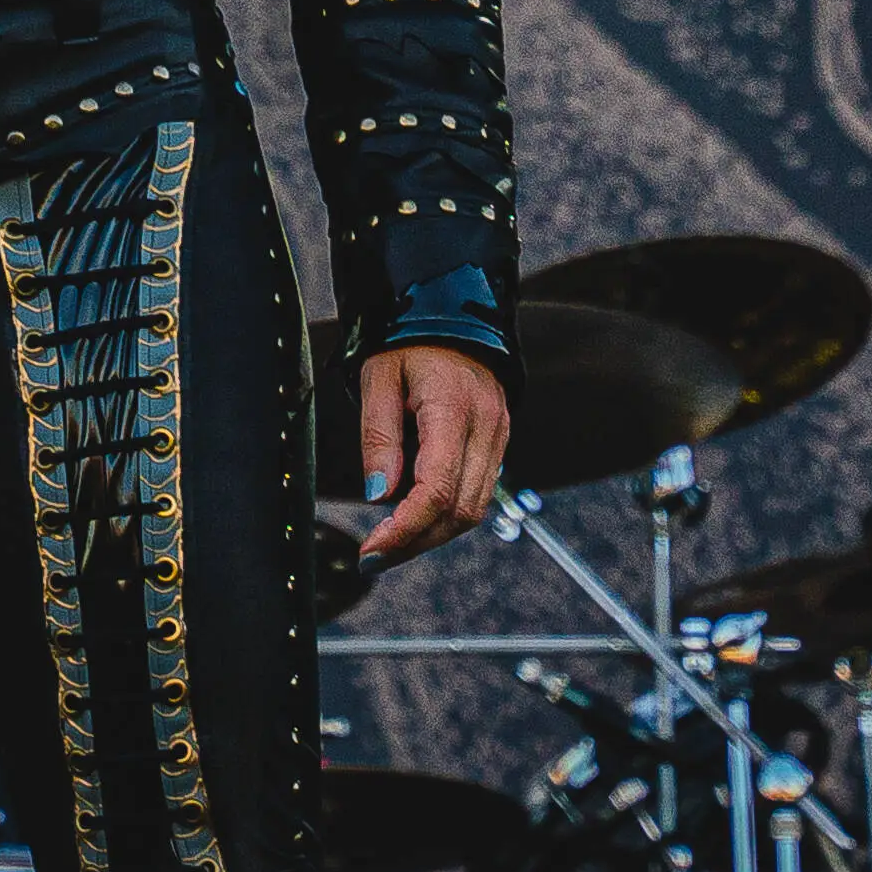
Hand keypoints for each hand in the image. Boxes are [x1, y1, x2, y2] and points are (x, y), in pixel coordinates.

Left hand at [350, 339, 511, 566]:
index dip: (405, 530)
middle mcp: (486, 426)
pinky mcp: (498, 442)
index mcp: (452, 407)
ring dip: (432, 534)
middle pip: (460, 511)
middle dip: (416, 542)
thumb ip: (379, 437)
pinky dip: (447, 514)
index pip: (437, 489)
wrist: (453, 314)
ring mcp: (498, 435)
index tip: (373, 551)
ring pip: (474, 510)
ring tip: (392, 541)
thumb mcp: (378, 378)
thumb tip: (379, 495)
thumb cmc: (409, 343)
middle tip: (374, 557)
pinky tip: (416, 515)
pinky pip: (478, 492)